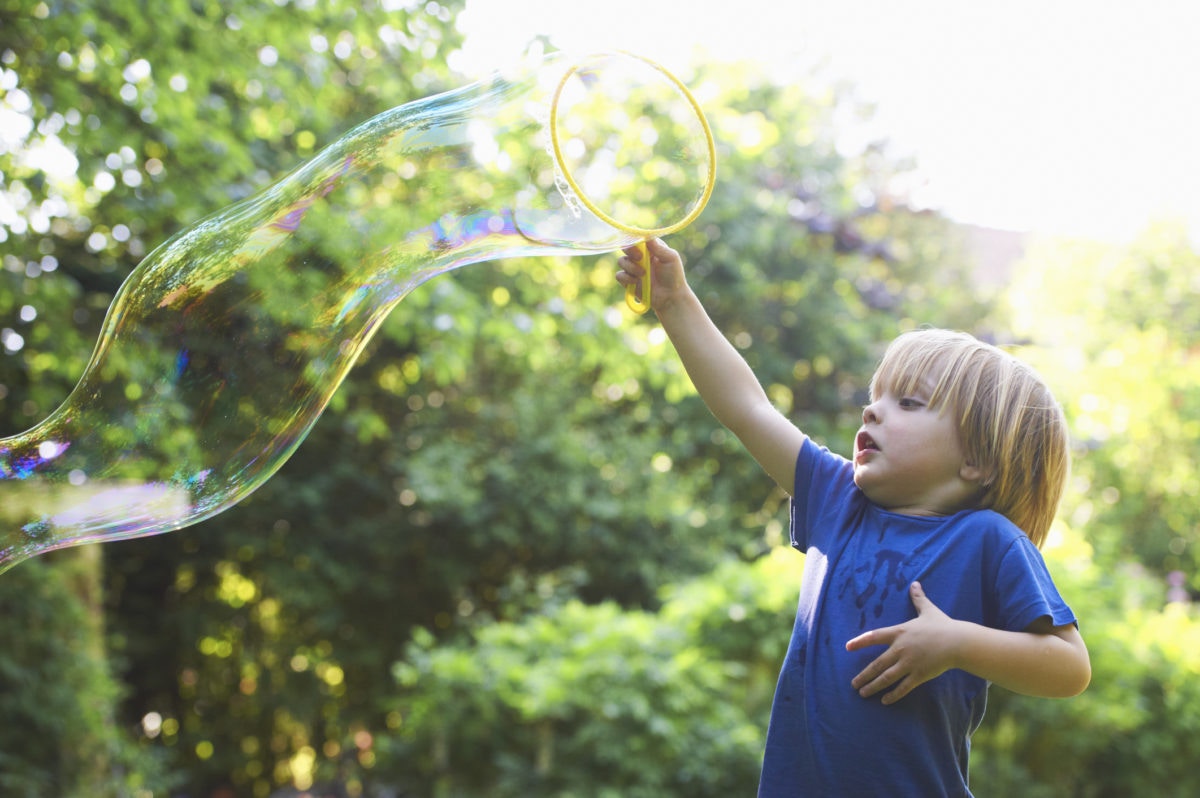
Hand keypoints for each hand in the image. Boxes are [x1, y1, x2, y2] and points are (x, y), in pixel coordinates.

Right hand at [615, 238, 685, 310]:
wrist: (670, 297)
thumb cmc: (674, 276)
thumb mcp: (671, 258)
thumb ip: (659, 247)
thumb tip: (646, 234)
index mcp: (650, 247)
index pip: (637, 237)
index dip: (634, 237)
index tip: (637, 242)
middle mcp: (640, 256)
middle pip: (625, 246)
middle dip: (630, 250)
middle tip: (639, 257)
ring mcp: (633, 268)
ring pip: (621, 261)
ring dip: (631, 267)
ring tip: (643, 274)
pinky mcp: (628, 281)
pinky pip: (619, 275)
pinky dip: (626, 278)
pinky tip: (636, 282)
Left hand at [845, 581, 961, 704]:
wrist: (959, 642)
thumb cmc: (943, 625)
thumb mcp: (928, 610)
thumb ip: (918, 598)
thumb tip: (915, 583)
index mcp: (899, 633)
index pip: (874, 637)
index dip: (859, 642)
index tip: (848, 647)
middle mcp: (900, 649)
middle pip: (877, 664)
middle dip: (863, 675)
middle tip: (853, 684)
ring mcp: (909, 663)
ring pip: (886, 678)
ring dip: (873, 686)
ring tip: (862, 693)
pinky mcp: (919, 675)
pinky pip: (903, 687)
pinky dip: (893, 695)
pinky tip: (885, 701)